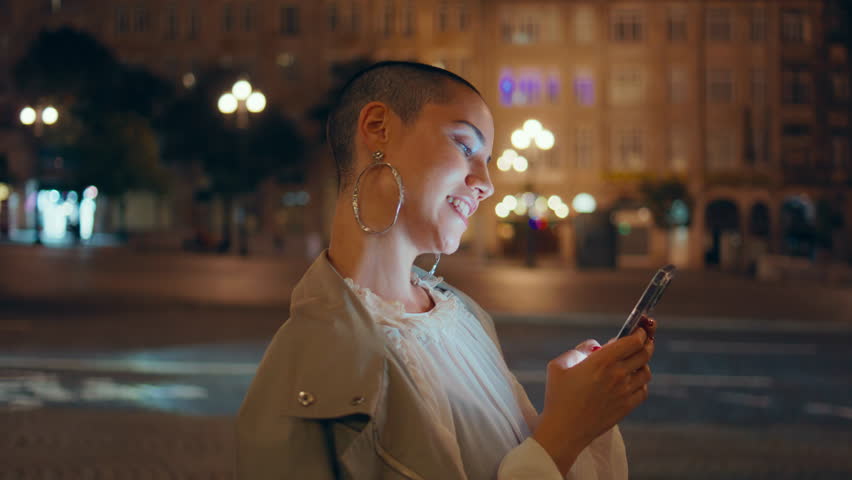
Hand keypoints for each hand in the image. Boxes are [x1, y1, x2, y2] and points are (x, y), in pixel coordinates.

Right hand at [532, 317, 655, 475]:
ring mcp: (624, 392)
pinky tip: (632, 381)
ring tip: (636, 361)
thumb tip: (594, 345)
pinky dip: (641, 383)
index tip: (639, 329)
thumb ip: (578, 350)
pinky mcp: (627, 407)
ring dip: (643, 363)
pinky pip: (643, 390)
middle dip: (647, 342)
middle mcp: (617, 375)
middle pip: (644, 353)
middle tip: (645, 339)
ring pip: (646, 372)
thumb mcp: (558, 366)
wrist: (564, 429)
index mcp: (601, 361)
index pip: (632, 341)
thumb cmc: (558, 396)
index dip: (639, 332)